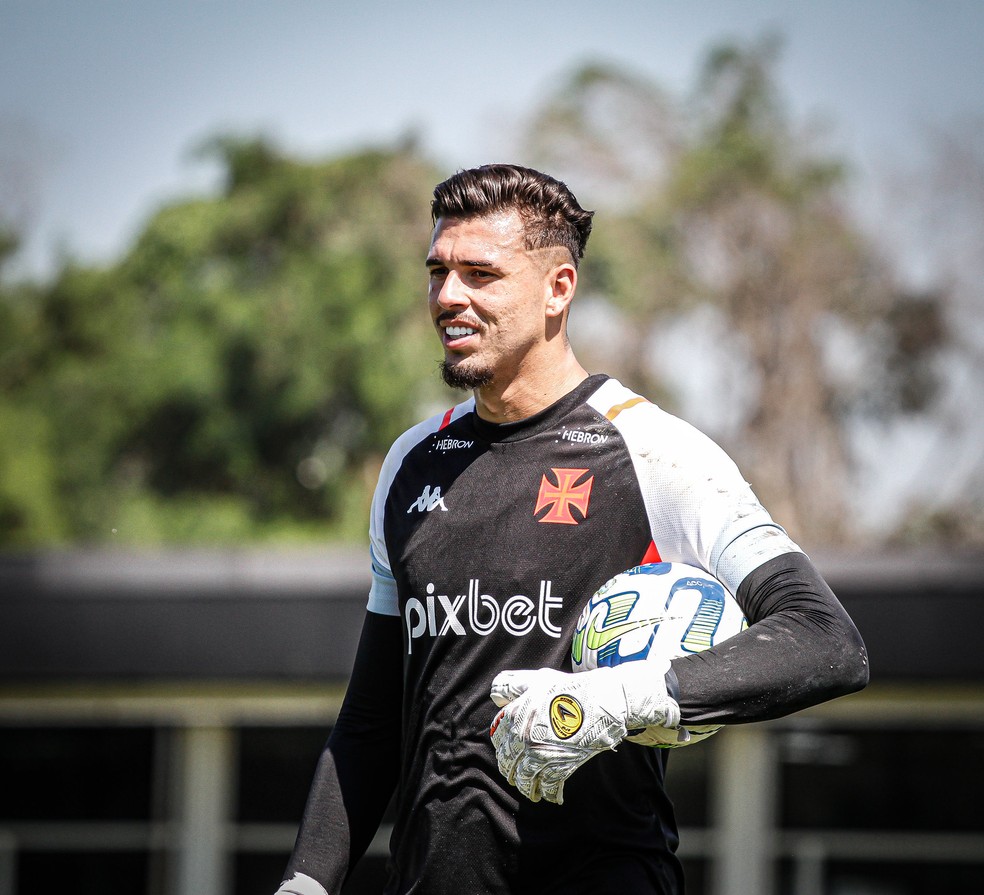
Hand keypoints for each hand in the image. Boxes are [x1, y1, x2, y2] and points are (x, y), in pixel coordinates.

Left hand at [489, 661, 680, 804]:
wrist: (603, 700)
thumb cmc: (571, 687)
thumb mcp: (538, 680)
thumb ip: (515, 686)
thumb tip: (496, 694)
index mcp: (516, 716)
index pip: (497, 740)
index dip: (501, 749)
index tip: (506, 754)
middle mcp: (524, 737)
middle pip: (508, 763)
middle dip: (512, 773)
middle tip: (516, 778)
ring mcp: (541, 754)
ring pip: (525, 780)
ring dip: (528, 789)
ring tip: (533, 792)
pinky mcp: (560, 766)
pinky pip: (548, 787)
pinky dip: (549, 794)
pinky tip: (552, 796)